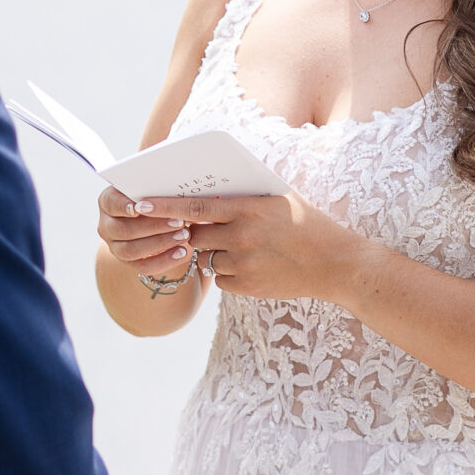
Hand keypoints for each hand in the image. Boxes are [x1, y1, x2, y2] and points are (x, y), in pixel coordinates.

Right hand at [97, 185, 194, 280]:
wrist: (154, 216)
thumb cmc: (154, 194)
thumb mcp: (152, 187)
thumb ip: (155, 187)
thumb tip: (173, 186)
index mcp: (107, 202)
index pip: (112, 204)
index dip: (124, 207)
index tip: (139, 208)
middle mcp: (106, 226)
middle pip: (124, 230)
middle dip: (153, 226)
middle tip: (179, 221)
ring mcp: (115, 246)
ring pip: (132, 250)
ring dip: (160, 243)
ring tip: (184, 236)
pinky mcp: (128, 262)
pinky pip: (144, 266)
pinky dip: (165, 261)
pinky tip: (183, 252)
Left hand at [138, 191, 368, 304]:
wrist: (334, 263)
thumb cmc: (307, 224)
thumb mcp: (278, 198)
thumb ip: (244, 195)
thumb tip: (208, 188)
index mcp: (247, 209)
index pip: (194, 208)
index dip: (164, 207)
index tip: (140, 204)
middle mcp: (241, 236)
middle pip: (195, 235)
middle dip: (193, 233)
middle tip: (201, 228)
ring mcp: (242, 263)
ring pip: (206, 258)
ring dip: (214, 253)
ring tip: (245, 247)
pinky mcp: (246, 286)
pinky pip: (221, 279)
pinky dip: (229, 272)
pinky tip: (254, 265)